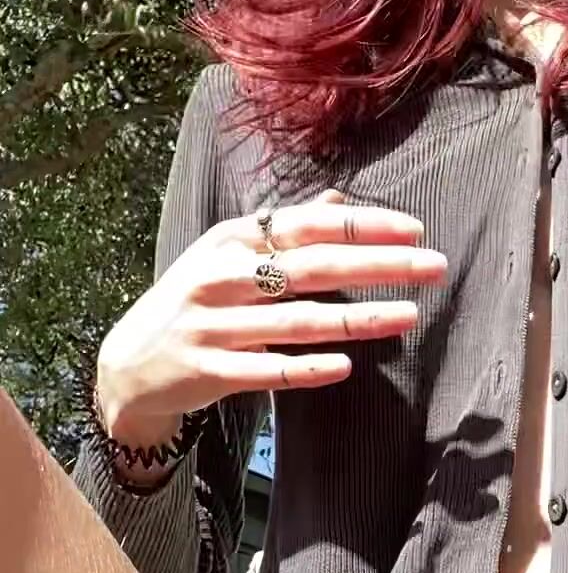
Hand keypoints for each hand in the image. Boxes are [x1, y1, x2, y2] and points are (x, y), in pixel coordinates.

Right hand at [96, 189, 446, 446]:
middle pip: (313, 268)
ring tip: (409, 315)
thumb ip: (283, 230)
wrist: (129, 365)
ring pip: (296, 320)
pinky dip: (306, 367)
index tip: (416, 230)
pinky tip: (346, 366)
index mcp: (232, 241)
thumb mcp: (229, 256)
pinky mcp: (208, 371)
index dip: (364, 226)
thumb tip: (338, 201)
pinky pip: (266, 371)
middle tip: (434, 266)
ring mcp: (213, 325)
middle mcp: (221, 277)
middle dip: (379, 265)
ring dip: (357, 319)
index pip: (308, 226)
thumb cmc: (195, 302)